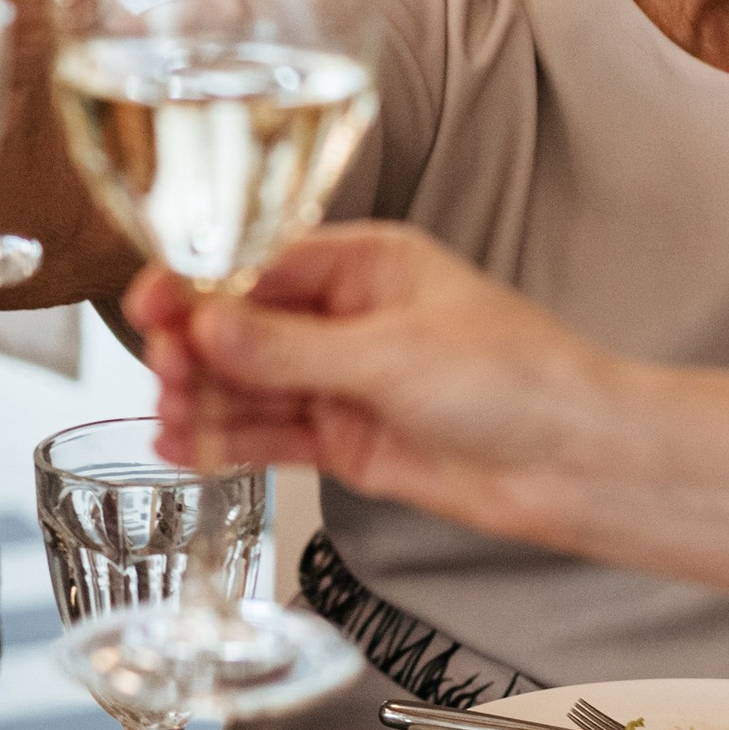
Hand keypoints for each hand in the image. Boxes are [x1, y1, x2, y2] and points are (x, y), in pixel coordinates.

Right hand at [130, 224, 610, 523]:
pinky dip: (229, 440)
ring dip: (206, 400)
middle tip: (163, 372)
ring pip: (252, 386)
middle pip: (245, 327)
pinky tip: (186, 445)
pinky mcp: (349, 438)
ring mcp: (346, 381)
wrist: (576, 464)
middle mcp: (350, 318)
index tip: (151, 303)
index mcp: (368, 266)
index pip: (260, 265)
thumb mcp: (391, 355)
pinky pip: (273, 435)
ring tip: (167, 419)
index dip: (199, 285)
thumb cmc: (519, 383)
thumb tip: (209, 324)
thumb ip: (290, 348)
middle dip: (197, 349)